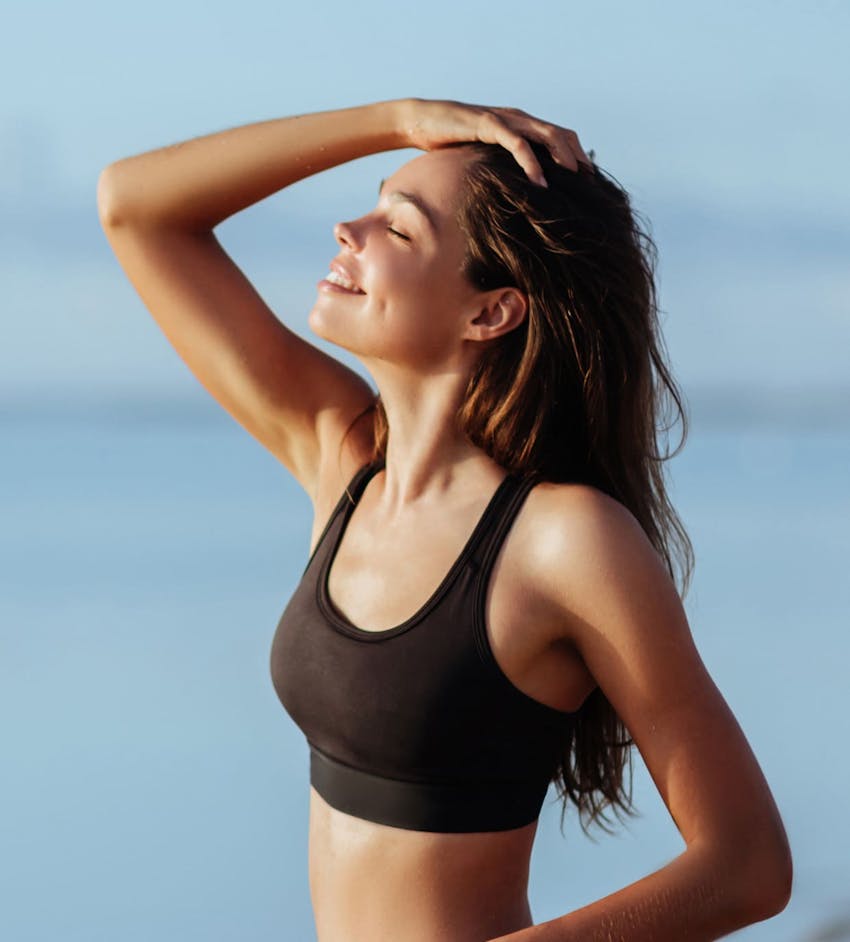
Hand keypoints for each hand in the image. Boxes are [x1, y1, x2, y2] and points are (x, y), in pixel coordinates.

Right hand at [400, 97, 592, 186]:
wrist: (423, 122)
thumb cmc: (452, 142)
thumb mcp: (484, 156)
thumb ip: (503, 164)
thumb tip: (517, 191)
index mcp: (521, 124)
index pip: (559, 136)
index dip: (576, 155)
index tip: (587, 181)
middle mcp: (518, 118)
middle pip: (561, 134)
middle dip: (578, 157)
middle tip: (589, 183)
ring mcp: (506, 120)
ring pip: (546, 134)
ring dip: (562, 157)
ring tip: (573, 180)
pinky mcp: (489, 125)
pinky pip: (517, 143)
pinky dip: (531, 162)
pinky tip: (539, 182)